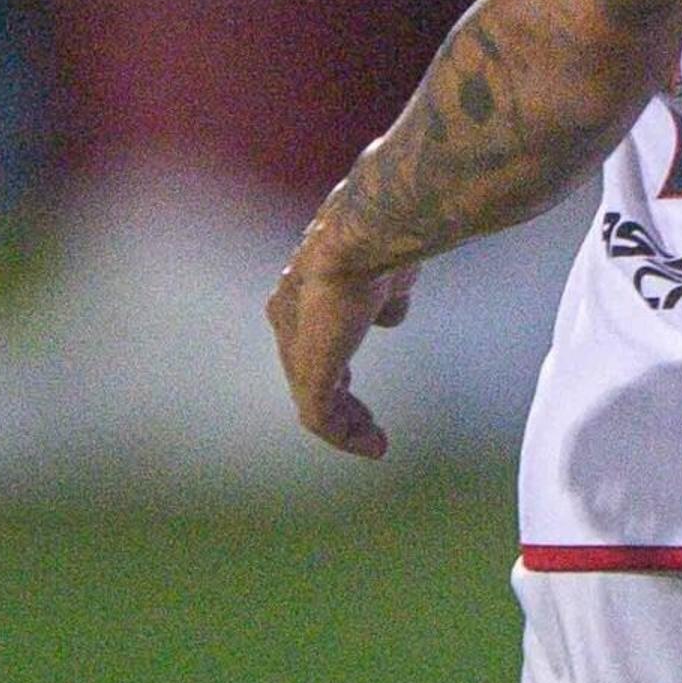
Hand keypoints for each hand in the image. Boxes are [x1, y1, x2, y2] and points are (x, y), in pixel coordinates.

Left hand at [266, 223, 415, 459]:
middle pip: (314, 370)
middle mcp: (293, 319)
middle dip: (342, 398)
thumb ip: (385, 294)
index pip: (319, 336)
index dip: (342, 360)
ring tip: (374, 442)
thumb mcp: (388, 267)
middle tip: (367, 422)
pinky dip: (345, 435)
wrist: (362, 237)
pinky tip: (371, 445)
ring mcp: (298, 348)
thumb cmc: (380, 237)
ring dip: (346, 422)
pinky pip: (319, 416)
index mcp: (308, 292)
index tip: (366, 374)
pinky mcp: (309, 372)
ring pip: (316, 397)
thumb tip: (388, 315)